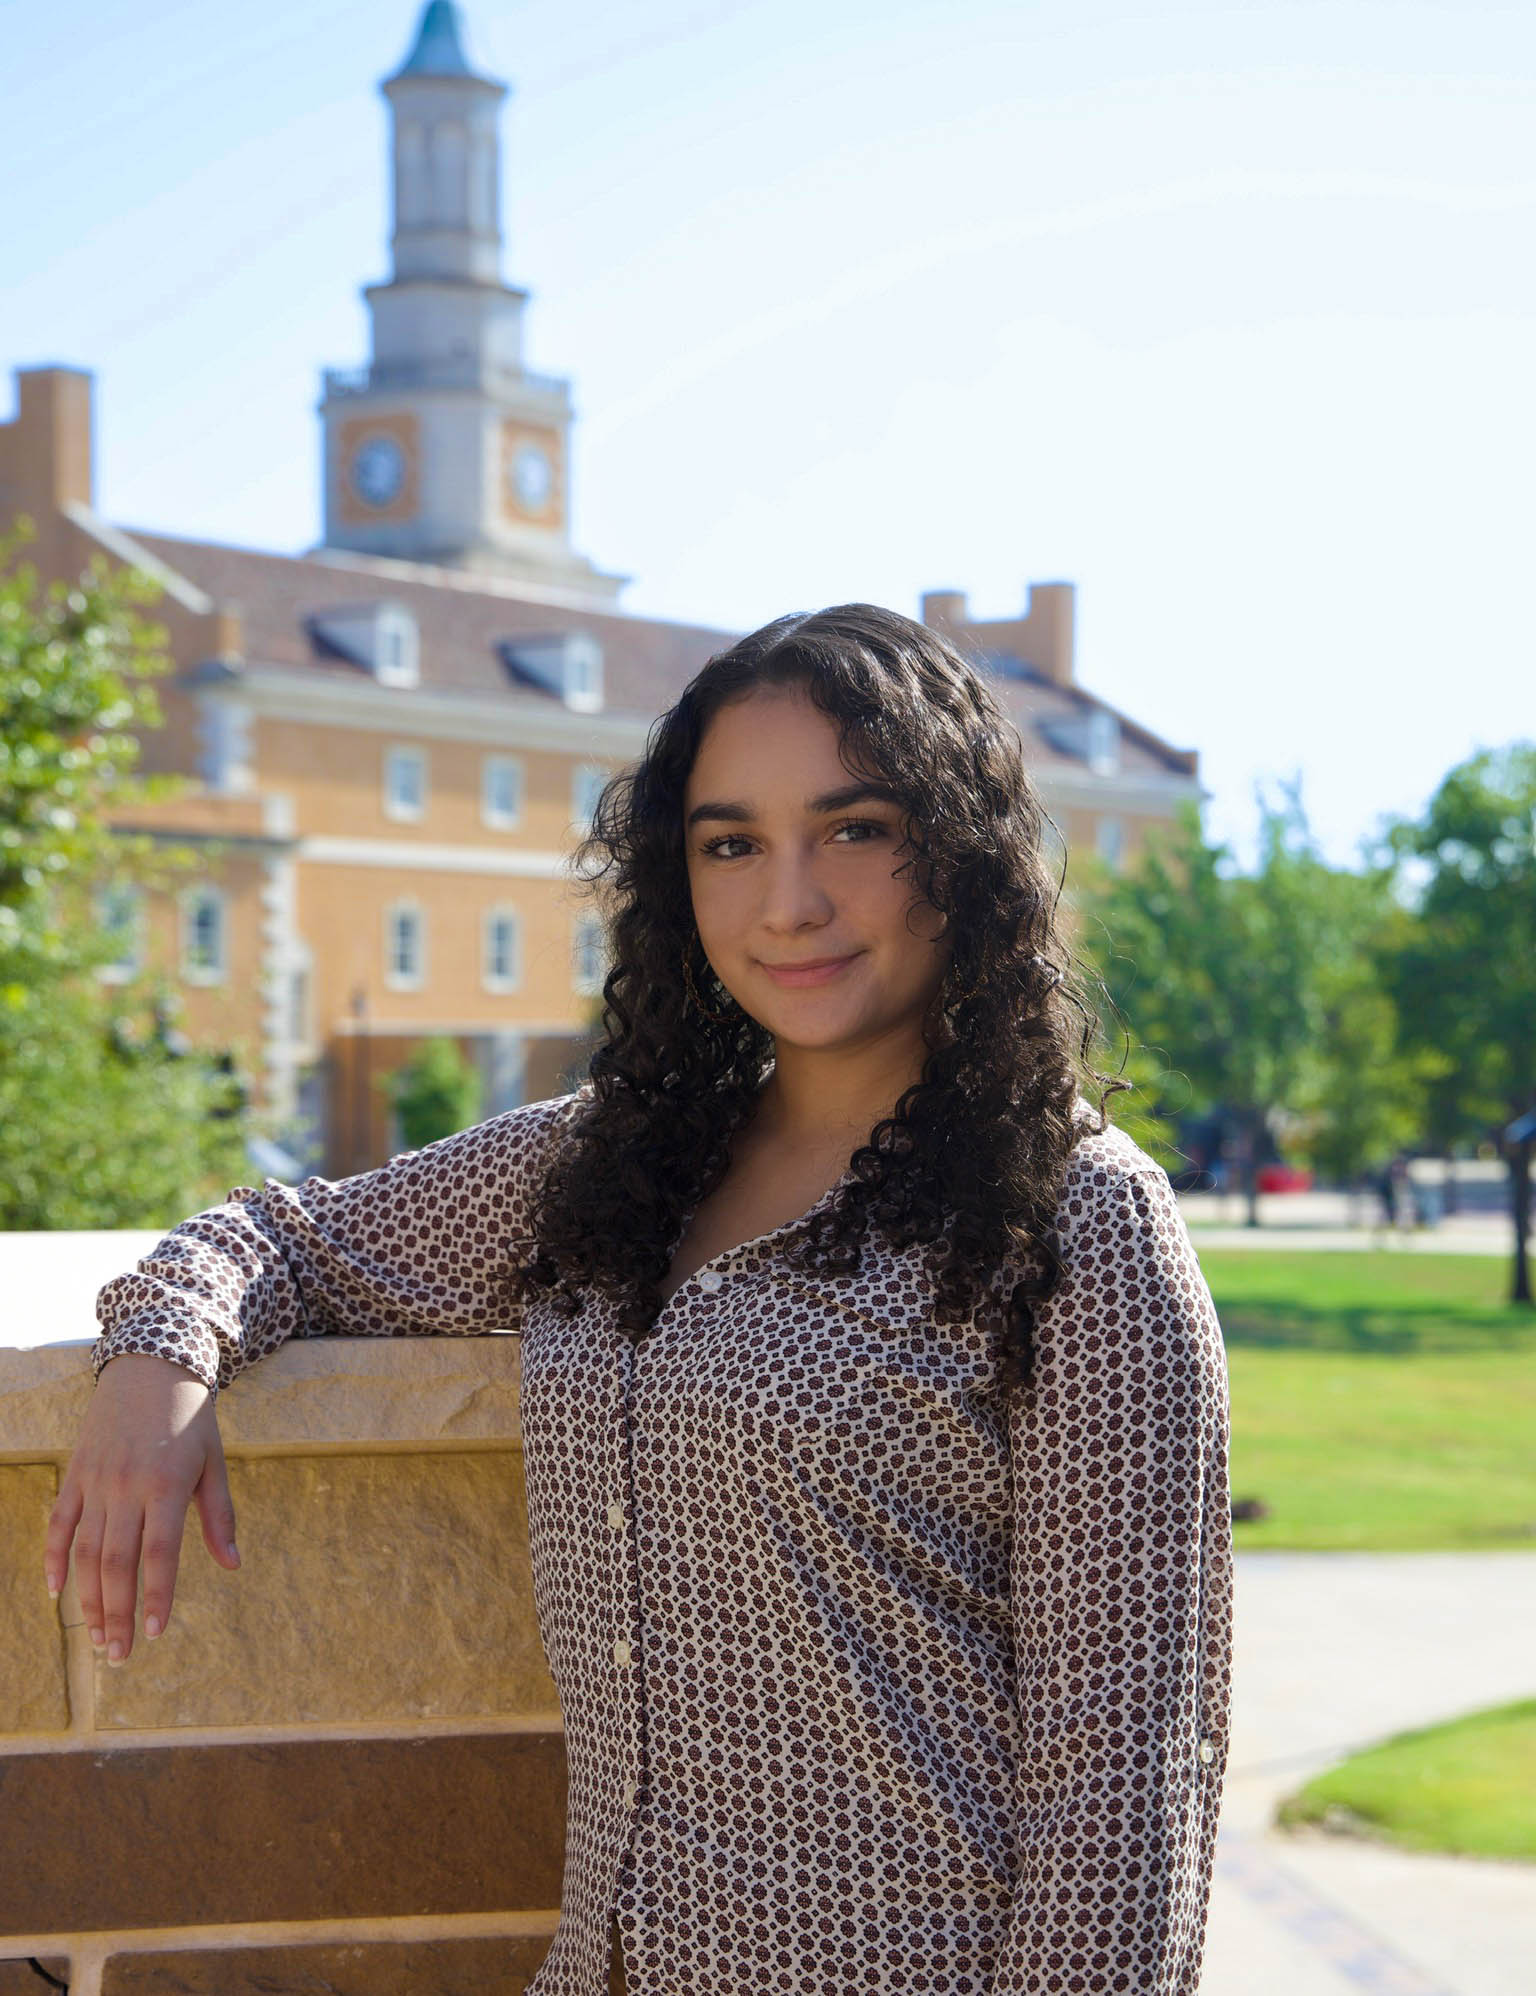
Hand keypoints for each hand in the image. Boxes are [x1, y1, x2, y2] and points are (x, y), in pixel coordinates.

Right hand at [45, 1353, 239, 1664]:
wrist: (151, 1365)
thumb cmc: (191, 1418)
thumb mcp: (214, 1462)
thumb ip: (219, 1516)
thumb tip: (232, 1564)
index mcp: (166, 1486)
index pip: (159, 1555)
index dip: (155, 1597)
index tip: (154, 1634)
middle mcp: (126, 1487)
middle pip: (116, 1563)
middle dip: (117, 1614)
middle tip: (119, 1655)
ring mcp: (96, 1482)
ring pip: (84, 1552)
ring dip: (87, 1599)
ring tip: (97, 1637)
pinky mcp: (76, 1474)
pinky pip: (59, 1524)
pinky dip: (53, 1559)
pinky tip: (56, 1593)